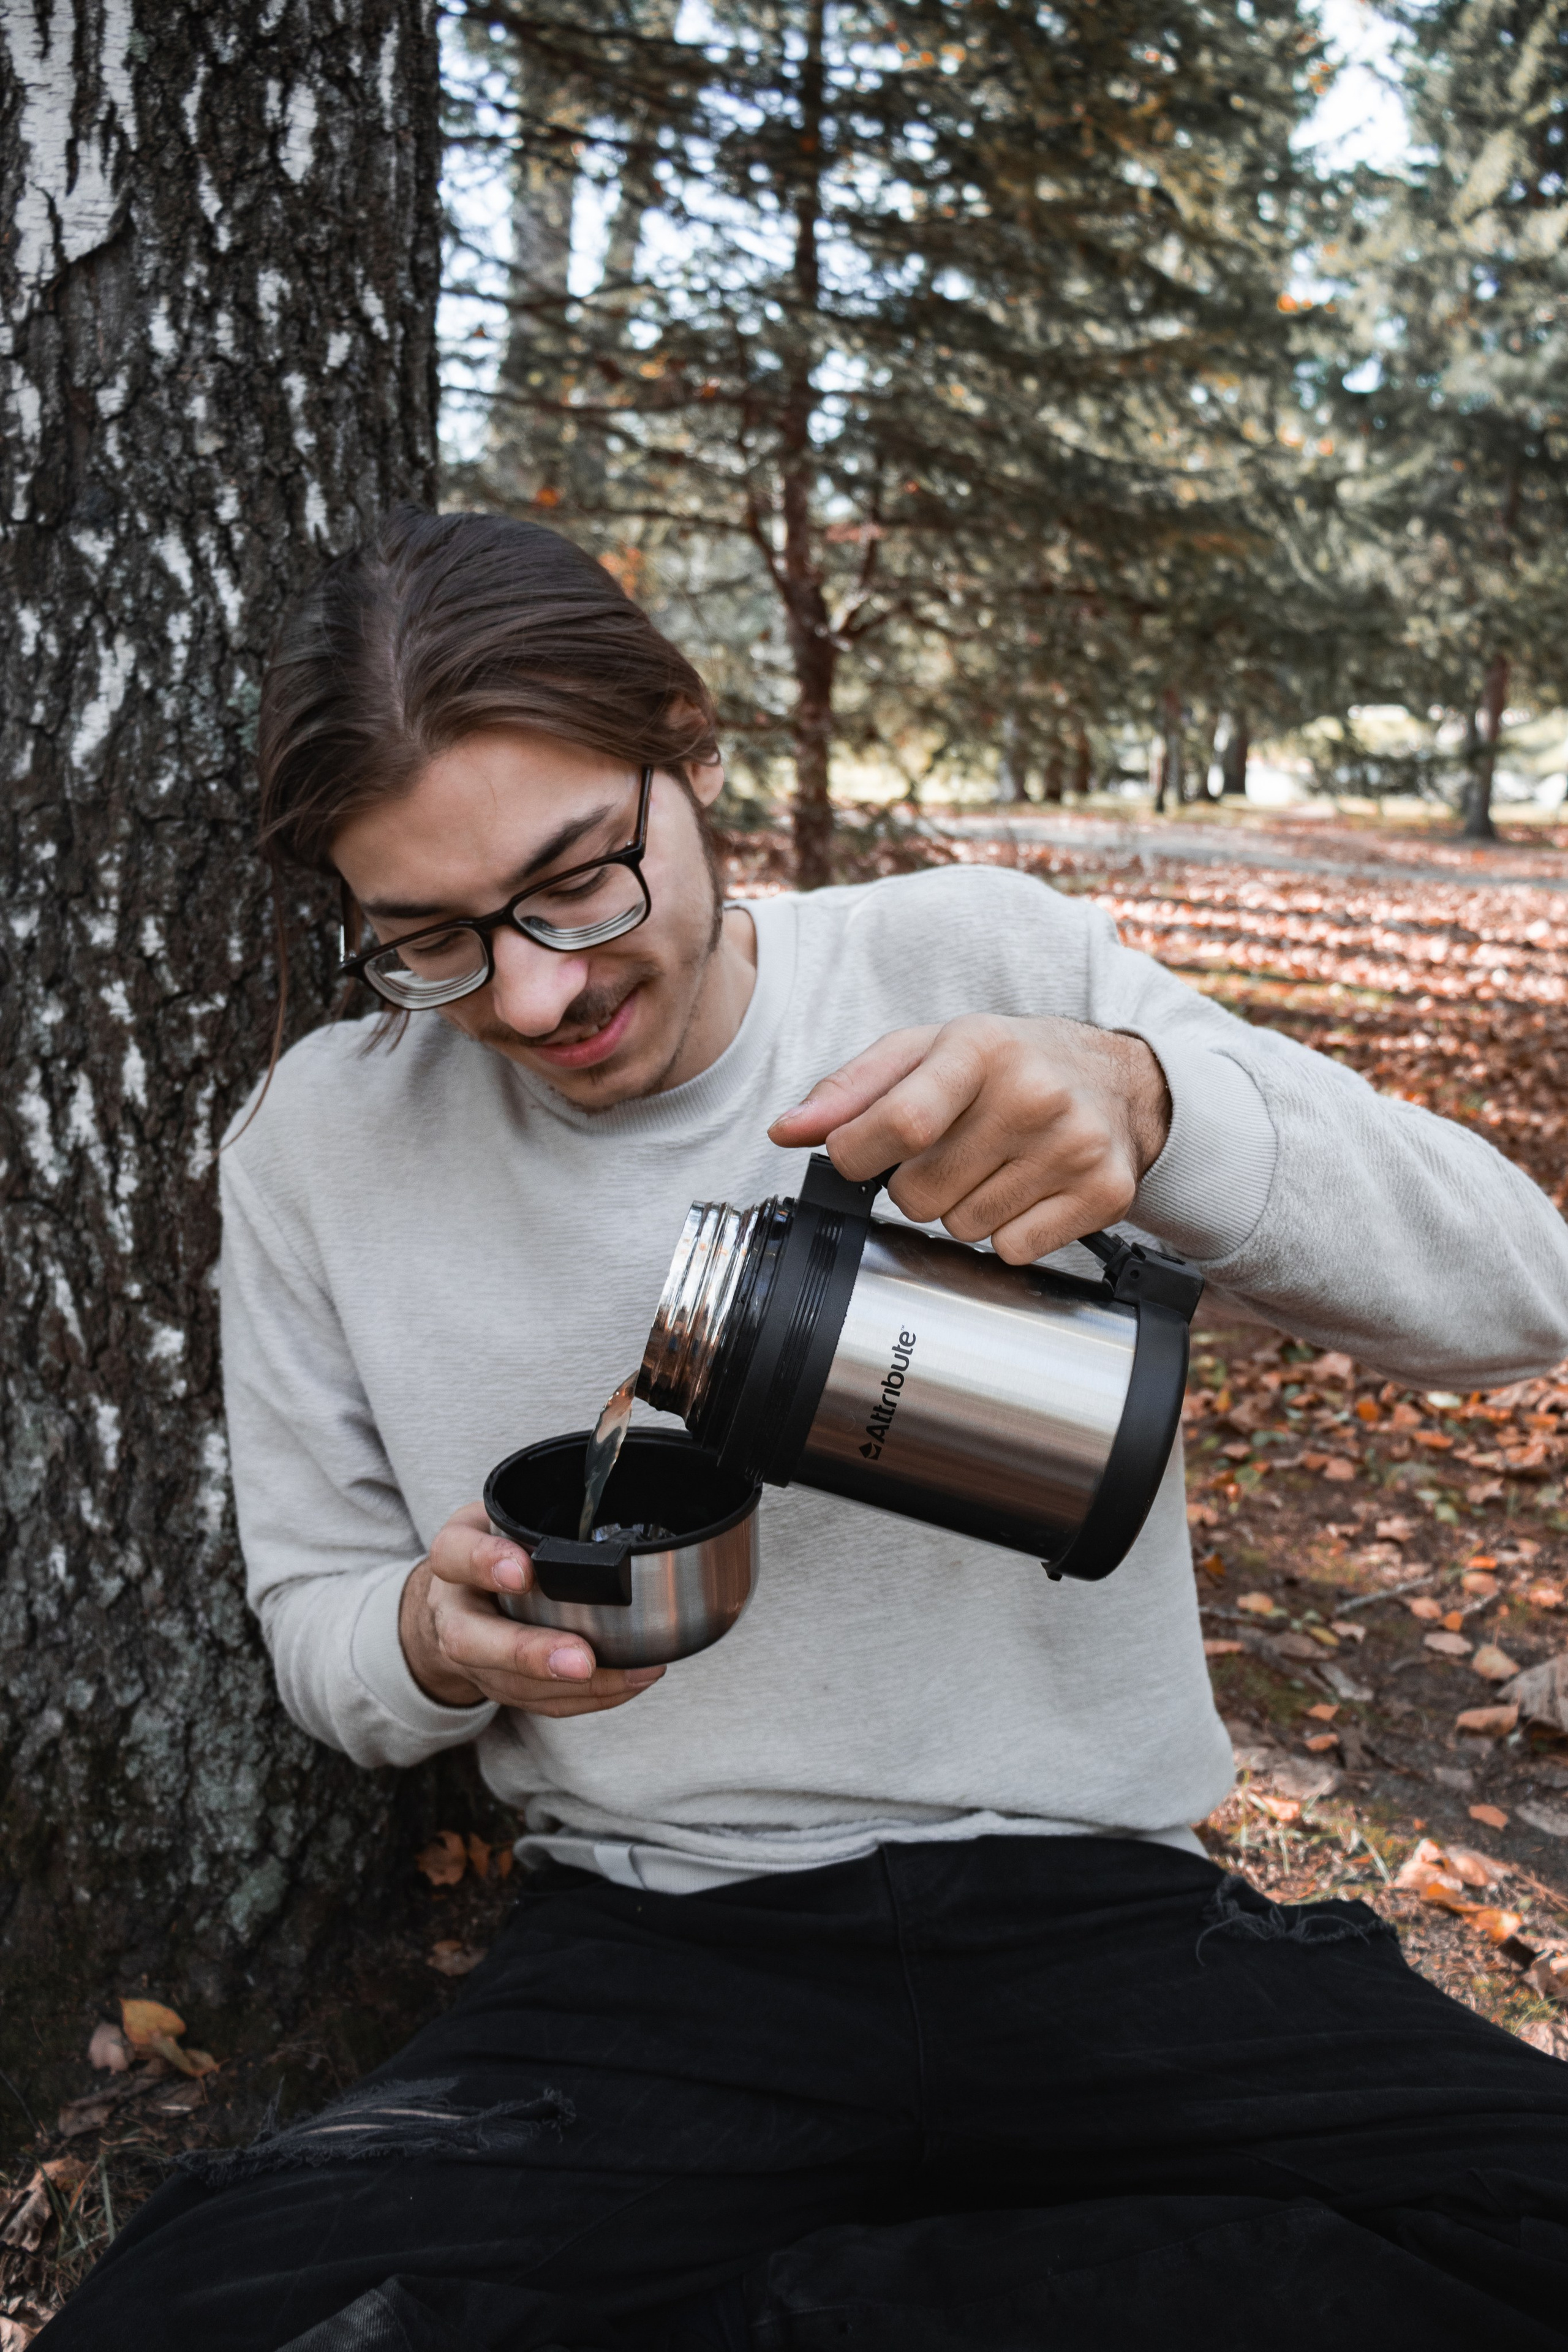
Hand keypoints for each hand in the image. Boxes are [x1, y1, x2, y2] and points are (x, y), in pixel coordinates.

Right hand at [398, 1502, 665, 1716]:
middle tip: (580, 1659)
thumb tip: (610, 1498)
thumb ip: (533, 1514)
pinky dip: (589, 1698)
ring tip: (631, 1674)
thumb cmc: (490, 1550)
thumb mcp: (496, 1517)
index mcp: (452, 1559)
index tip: (523, 1569)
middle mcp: (453, 1613)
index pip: (454, 1555)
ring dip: (574, 1688)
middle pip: (472, 1641)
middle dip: (529, 1653)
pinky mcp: (499, 1686)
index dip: (485, 1563)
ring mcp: (473, 1659)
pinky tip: (630, 1682)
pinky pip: (539, 1703)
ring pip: (511, 1684)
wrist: (450, 1606)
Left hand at [768, 1015, 1171, 1264]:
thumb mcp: (925, 1051)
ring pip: (963, 1229)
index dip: (858, 1155)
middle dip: (915, 1185)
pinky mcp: (1104, 1193)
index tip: (856, 1155)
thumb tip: (787, 1132)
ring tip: (992, 1166)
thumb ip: (849, 1091)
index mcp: (981, 1048)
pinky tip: (1025, 1191)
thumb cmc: (1006, 1063)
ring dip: (962, 1209)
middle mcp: (1034, 1094)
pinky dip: (1007, 1233)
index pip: (900, 1123)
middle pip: (920, 1193)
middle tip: (948, 1153)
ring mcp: (1074, 1146)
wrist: (1116, 1078)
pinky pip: (1013, 1251)